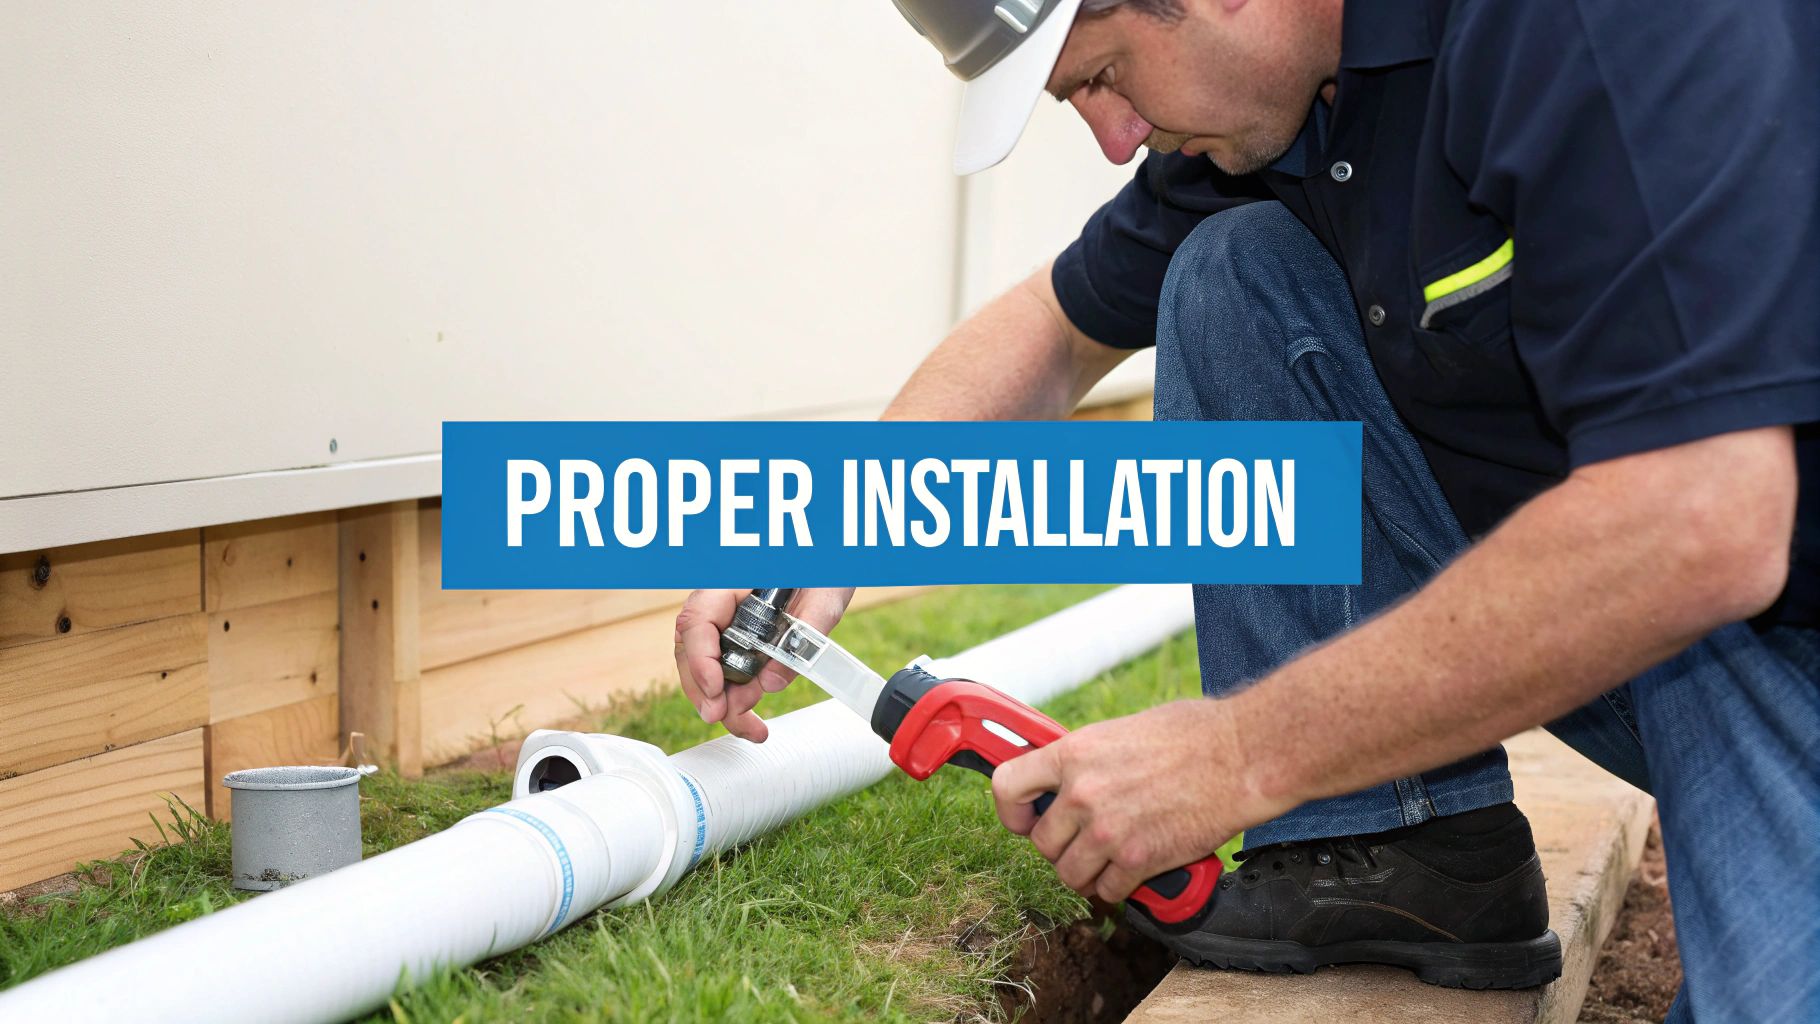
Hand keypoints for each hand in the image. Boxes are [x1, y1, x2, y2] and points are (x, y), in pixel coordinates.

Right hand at [673, 587, 855, 741]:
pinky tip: (748, 717)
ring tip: (749, 728)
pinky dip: (733, 697)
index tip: (716, 689)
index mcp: (733, 580)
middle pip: (690, 646)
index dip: (700, 657)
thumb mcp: (825, 598)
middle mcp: (721, 599)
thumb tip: (770, 683)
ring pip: (702, 664)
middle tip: (720, 716)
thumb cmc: (826, 569)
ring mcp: (726, 619)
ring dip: (719, 701)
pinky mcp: (738, 638)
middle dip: (702, 688)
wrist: (834, 564)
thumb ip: (802, 636)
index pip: (698, 617)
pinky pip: (724, 668)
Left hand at [990, 699, 1278, 903]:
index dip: (1011, 810)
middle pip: (1041, 843)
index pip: (1007, 786)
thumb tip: (1076, 775)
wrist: (1241, 756)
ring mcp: (1108, 830)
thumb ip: (1091, 758)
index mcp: (1074, 753)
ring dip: (1085, 874)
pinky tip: (1133, 873)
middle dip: (1060, 848)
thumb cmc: (1194, 734)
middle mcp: (1083, 793)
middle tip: (1082, 842)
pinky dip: (1118, 889)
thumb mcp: (1124, 730)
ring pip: (1069, 874)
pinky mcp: (1139, 859)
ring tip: (1105, 863)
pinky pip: (1108, 892)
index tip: (1024, 819)